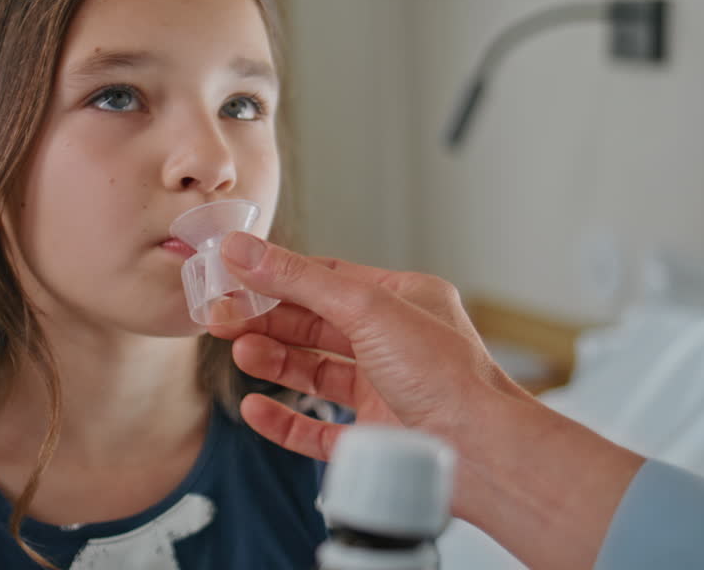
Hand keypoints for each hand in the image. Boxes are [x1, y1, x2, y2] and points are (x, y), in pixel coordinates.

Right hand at [210, 232, 524, 462]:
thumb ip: (299, 280)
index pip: (328, 277)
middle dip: (266, 320)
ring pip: (313, 373)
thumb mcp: (366, 308)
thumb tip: (243, 250)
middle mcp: (393, 343)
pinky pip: (316, 427)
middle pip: (314, 325)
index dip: (278, 275)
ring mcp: (383, 391)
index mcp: (403, 300)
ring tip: (240, 353)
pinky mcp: (372, 439)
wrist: (482, 453)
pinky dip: (283, 418)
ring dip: (273, 361)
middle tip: (221, 317)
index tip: (232, 272)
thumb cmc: (446, 375)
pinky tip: (255, 407)